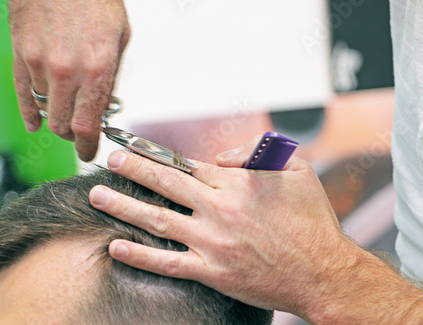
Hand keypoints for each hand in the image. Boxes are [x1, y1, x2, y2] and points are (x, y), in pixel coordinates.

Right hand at [9, 0, 129, 160]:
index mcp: (97, 68)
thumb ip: (110, 77)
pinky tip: (35, 123)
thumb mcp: (120, 39)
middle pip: (63, 125)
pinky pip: (22, 93)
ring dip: (56, 119)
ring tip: (66, 116)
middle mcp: (66, 70)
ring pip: (45, 111)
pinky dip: (29, 112)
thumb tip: (104, 106)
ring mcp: (38, 62)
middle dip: (74, 136)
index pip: (88, 126)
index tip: (91, 152)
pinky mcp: (20, 52)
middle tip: (81, 135)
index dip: (89, 146)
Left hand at [89, 137, 359, 319]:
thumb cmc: (312, 223)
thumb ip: (258, 153)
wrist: (323, 273)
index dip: (161, 155)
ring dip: (124, 206)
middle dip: (133, 169)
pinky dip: (139, 255)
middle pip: (166, 184)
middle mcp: (219, 209)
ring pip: (158, 219)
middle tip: (111, 161)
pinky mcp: (212, 271)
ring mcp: (212, 242)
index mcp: (238, 183)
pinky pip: (168, 262)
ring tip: (99, 195)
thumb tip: (221, 156)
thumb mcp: (297, 170)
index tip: (140, 149)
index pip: (189, 164)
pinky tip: (117, 246)